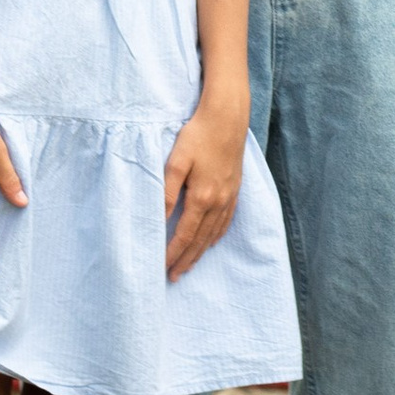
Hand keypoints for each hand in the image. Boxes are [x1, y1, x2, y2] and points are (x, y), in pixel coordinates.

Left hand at [163, 89, 246, 281]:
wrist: (228, 118)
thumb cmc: (197, 135)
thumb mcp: (176, 161)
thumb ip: (166, 191)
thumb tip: (159, 218)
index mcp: (201, 197)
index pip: (185, 235)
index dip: (173, 253)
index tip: (163, 268)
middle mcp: (218, 202)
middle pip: (200, 240)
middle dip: (186, 260)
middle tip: (174, 277)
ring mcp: (229, 197)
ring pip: (214, 233)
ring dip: (201, 252)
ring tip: (190, 265)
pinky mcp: (235, 189)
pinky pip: (226, 221)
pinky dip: (217, 236)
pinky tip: (211, 241)